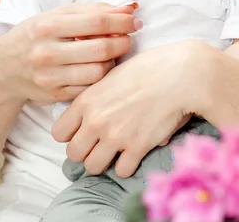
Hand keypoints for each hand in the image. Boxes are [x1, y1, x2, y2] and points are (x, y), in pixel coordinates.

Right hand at [0, 2, 140, 104]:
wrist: (5, 67)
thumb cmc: (39, 34)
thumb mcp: (60, 15)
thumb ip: (96, 10)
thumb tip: (130, 8)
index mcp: (48, 26)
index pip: (96, 22)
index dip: (122, 21)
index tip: (135, 21)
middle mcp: (46, 52)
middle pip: (100, 49)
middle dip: (123, 42)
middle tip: (129, 38)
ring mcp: (50, 77)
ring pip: (98, 72)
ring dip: (114, 62)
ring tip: (113, 53)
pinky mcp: (55, 95)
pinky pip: (90, 89)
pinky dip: (102, 78)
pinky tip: (101, 68)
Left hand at [52, 40, 214, 176]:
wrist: (179, 74)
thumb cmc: (150, 68)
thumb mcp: (114, 75)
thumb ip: (97, 96)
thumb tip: (91, 114)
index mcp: (87, 100)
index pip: (59, 132)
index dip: (71, 133)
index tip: (84, 130)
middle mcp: (96, 120)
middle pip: (74, 154)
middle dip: (86, 150)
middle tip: (100, 143)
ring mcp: (115, 136)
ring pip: (93, 166)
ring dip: (105, 160)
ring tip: (117, 149)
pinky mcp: (136, 147)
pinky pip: (122, 171)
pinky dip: (128, 164)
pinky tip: (136, 150)